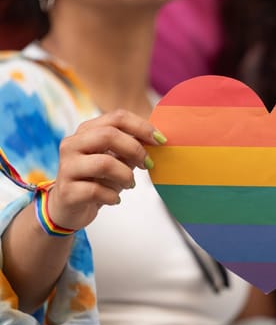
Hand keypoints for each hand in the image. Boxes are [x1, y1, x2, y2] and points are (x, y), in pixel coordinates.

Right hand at [47, 109, 165, 229]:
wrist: (69, 207)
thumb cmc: (97, 179)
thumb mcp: (117, 159)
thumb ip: (132, 147)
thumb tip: (158, 139)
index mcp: (86, 131)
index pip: (117, 117)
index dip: (142, 127)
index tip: (160, 140)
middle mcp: (72, 145)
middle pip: (108, 135)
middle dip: (135, 150)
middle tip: (148, 164)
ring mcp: (67, 167)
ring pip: (104, 163)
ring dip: (126, 176)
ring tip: (130, 184)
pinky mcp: (66, 191)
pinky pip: (97, 191)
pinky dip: (113, 196)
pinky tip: (114, 199)